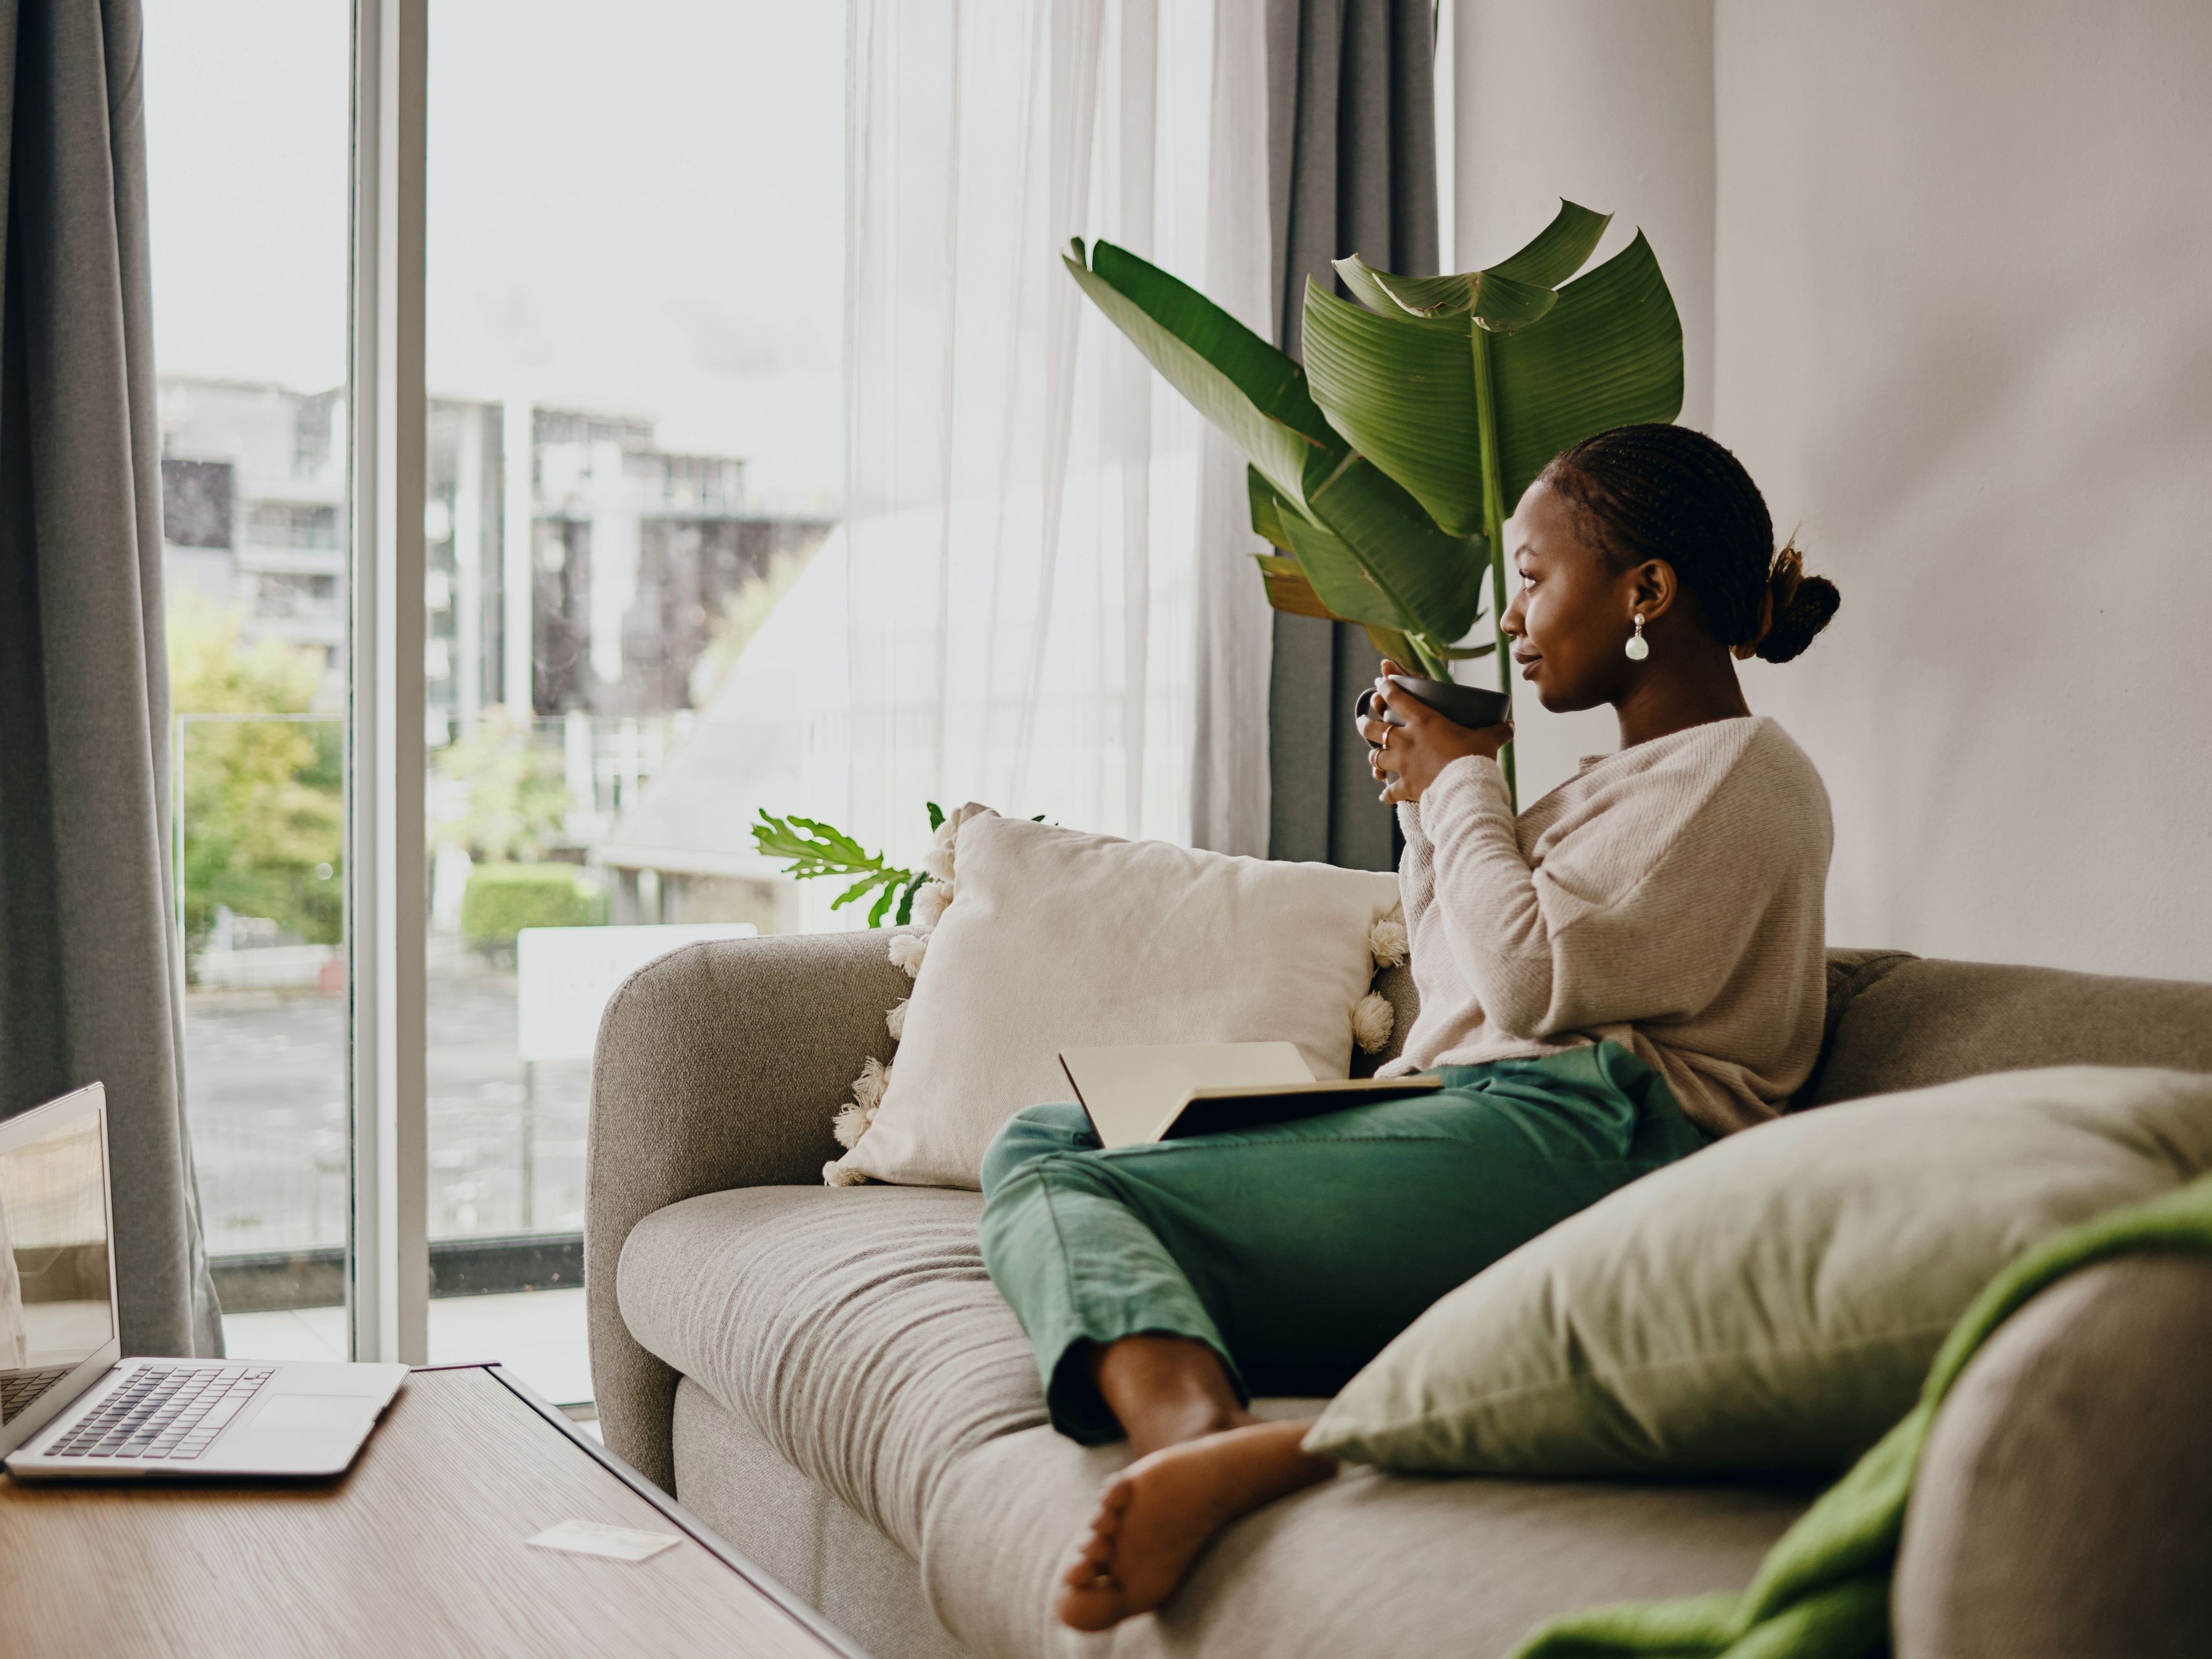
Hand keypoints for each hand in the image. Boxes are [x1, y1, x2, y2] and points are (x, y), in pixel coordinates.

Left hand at [1356, 660, 1512, 804]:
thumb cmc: (1475, 758)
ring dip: (1373, 756)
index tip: (1380, 681)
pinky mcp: (1405, 786)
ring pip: (1375, 756)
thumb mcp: (1488, 740)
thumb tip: (1511, 726)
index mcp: (1423, 721)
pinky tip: (1384, 795)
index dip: (1386, 687)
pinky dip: (1387, 793)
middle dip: (1366, 723)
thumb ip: (1498, 731)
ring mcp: (1402, 764)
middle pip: (1375, 728)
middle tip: (1363, 720)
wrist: (1465, 789)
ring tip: (1373, 755)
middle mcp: (1406, 740)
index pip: (1397, 697)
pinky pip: (1389, 791)